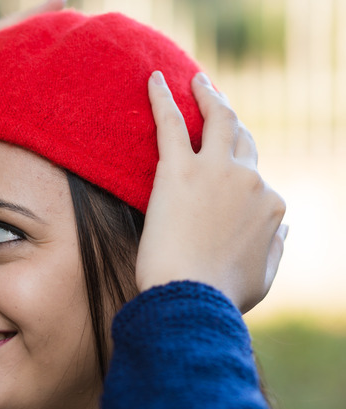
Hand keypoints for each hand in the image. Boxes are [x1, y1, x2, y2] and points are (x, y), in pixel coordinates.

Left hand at [136, 71, 286, 312]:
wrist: (189, 296)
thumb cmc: (221, 294)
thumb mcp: (264, 276)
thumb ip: (276, 247)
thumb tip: (285, 228)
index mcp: (270, 206)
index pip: (257, 181)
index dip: (239, 176)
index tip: (220, 176)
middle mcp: (250, 181)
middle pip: (243, 139)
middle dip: (231, 118)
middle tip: (215, 100)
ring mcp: (216, 171)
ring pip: (218, 120)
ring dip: (208, 96)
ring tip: (197, 82)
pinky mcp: (179, 170)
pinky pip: (171, 123)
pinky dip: (162, 98)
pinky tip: (155, 80)